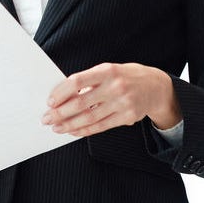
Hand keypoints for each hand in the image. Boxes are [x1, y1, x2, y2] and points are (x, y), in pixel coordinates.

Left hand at [43, 62, 180, 137]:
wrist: (156, 87)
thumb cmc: (126, 77)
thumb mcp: (109, 70)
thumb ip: (89, 81)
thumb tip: (62, 95)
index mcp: (107, 71)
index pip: (77, 81)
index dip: (61, 93)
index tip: (50, 102)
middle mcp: (115, 87)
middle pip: (81, 103)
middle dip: (60, 113)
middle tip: (47, 118)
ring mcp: (122, 103)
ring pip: (89, 118)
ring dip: (69, 125)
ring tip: (56, 127)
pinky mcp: (127, 117)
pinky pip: (100, 126)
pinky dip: (84, 130)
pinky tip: (73, 131)